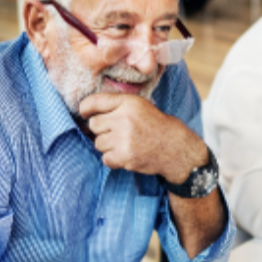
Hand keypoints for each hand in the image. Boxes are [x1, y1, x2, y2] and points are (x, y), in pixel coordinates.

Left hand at [79, 93, 207, 183]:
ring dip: (108, 146)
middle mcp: (124, 118)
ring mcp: (124, 138)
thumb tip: (88, 113)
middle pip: (94, 125)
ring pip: (98, 143)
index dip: (85, 108)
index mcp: (128, 102)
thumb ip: (117, 105)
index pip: (94, 102)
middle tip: (116, 133)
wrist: (176, 149)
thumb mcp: (140, 106)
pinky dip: (113, 159)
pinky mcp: (125, 156)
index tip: (85, 113)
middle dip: (101, 130)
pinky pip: (105, 158)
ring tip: (124, 144)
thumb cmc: (157, 126)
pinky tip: (126, 155)